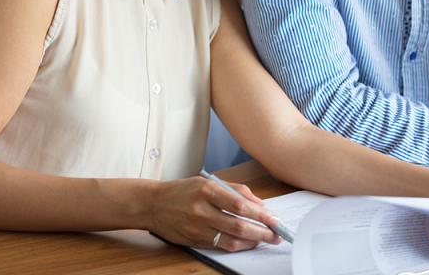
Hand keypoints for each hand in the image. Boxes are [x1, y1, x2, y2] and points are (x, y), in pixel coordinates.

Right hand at [147, 177, 283, 250]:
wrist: (152, 204)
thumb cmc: (183, 190)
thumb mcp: (209, 182)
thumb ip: (236, 191)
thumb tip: (260, 204)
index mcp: (207, 190)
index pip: (240, 205)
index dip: (261, 215)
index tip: (274, 219)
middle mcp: (202, 210)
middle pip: (239, 226)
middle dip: (262, 232)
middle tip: (276, 234)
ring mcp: (197, 228)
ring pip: (231, 240)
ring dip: (252, 242)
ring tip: (265, 239)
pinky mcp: (194, 240)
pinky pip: (221, 246)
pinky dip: (237, 246)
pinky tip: (247, 243)